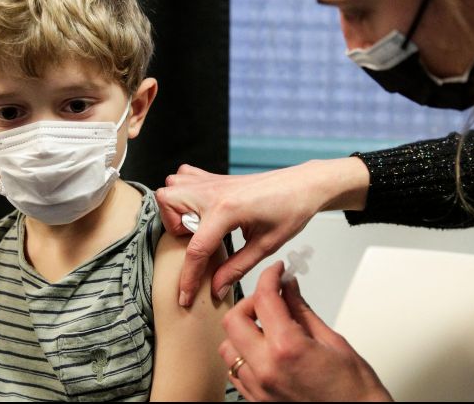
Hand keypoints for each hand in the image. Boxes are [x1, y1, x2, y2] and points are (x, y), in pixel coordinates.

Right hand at [156, 158, 368, 305]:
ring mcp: (214, 181)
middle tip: (193, 241)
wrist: (305, 185)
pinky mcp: (217, 177)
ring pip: (171, 187)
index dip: (188, 278)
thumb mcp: (266, 246)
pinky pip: (185, 176)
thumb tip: (216, 287)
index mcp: (227, 210)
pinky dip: (184, 191)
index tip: (185, 295)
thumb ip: (237, 268)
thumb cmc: (292, 210)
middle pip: (168, 204)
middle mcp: (215, 192)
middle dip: (173, 228)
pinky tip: (199, 207)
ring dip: (175, 208)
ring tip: (195, 224)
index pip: (196, 249)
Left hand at [218, 262, 392, 401]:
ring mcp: (258, 389)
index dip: (269, 276)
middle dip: (251, 302)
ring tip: (266, 327)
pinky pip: (234, 372)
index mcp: (286, 349)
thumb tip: (289, 288)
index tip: (276, 272)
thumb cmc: (353, 390)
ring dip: (242, 331)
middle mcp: (265, 370)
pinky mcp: (256, 401)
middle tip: (270, 299)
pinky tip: (262, 350)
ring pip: (227, 347)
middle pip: (234, 320)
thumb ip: (302, 310)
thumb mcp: (332, 340)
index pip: (264, 298)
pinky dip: (242, 355)